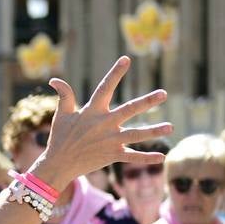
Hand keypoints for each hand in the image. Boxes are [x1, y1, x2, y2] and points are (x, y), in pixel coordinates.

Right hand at [33, 57, 171, 188]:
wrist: (58, 164)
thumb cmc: (60, 137)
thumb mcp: (61, 115)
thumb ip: (64, 96)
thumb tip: (54, 80)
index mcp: (92, 111)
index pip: (105, 88)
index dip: (115, 73)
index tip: (126, 59)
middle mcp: (104, 124)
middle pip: (129, 110)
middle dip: (147, 102)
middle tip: (163, 94)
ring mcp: (110, 141)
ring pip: (136, 134)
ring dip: (153, 131)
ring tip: (170, 127)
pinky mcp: (112, 155)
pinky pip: (132, 157)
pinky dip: (146, 158)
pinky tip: (161, 157)